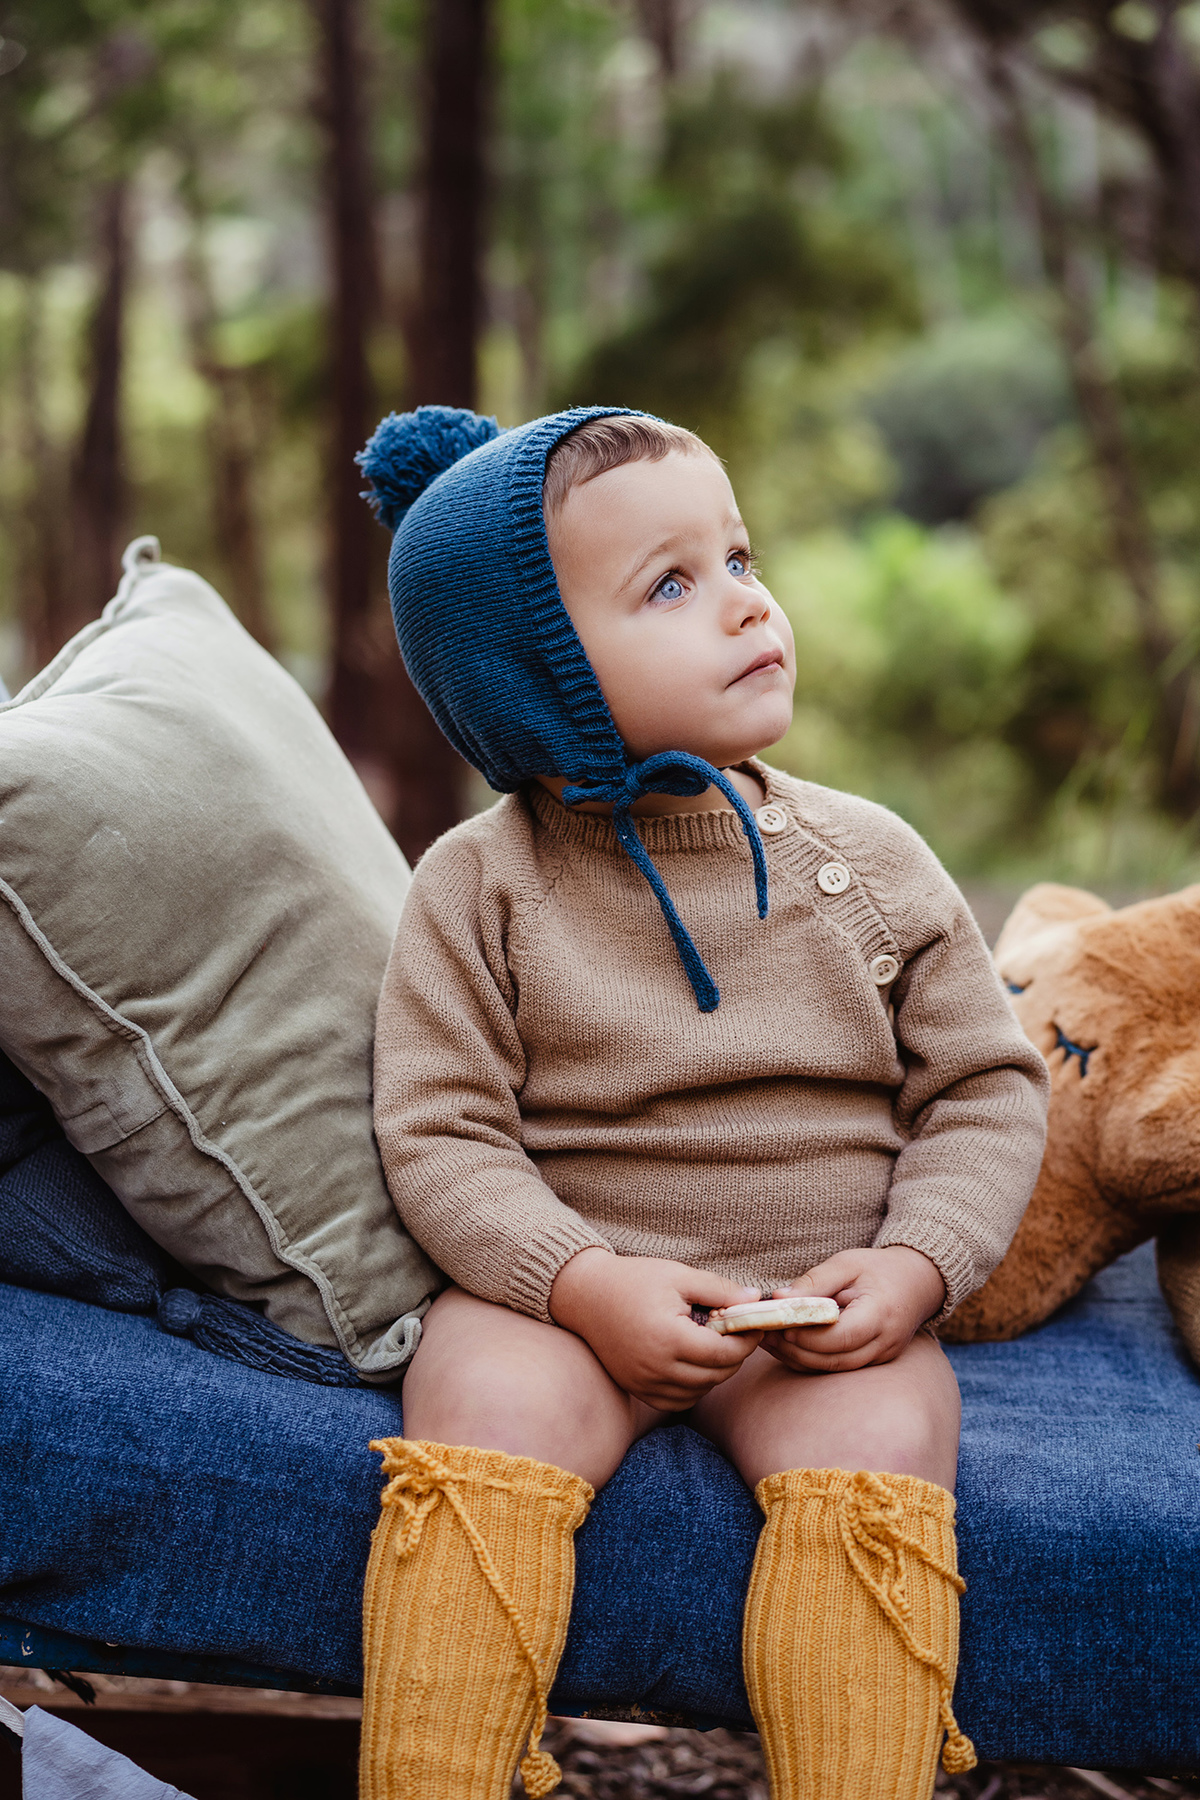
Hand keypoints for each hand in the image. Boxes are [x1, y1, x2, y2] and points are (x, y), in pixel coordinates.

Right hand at [549, 1248, 762, 1409]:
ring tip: (714, 1346)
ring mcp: (644, 1382)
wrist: (586, 1295)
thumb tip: (756, 1300)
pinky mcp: (636, 1388)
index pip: (724, 1353)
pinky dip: (693, 1388)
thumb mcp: (679, 1276)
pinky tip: (694, 1364)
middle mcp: (657, 1367)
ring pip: (699, 1392)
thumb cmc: (634, 1280)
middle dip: (734, 1356)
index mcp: (670, 1338)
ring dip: (715, 1373)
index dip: (746, 1342)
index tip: (753, 1326)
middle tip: (737, 1334)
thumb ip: (720, 1290)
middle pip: (715, 1376)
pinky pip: (676, 1401)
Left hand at [763, 1245, 945, 1373]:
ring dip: (798, 1359)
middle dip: (795, 1351)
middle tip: (762, 1334)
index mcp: (881, 1314)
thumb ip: (814, 1281)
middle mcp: (885, 1343)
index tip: (780, 1326)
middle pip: (834, 1359)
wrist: (917, 1283)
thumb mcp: (847, 1263)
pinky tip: (786, 1346)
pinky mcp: (873, 1362)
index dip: (808, 1336)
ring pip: (833, 1369)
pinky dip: (810, 1360)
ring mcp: (881, 1357)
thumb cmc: (878, 1269)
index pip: (842, 1336)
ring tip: (768, 1339)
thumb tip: (778, 1297)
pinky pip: (837, 1368)